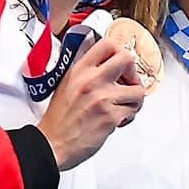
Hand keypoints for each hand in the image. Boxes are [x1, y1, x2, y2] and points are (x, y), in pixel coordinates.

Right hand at [39, 34, 146, 169]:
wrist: (51, 144)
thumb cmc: (58, 119)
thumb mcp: (66, 84)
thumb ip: (85, 71)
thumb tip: (103, 61)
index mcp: (79, 70)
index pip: (107, 44)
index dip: (120, 52)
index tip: (121, 65)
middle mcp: (91, 80)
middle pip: (127, 59)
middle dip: (133, 73)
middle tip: (128, 84)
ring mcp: (102, 98)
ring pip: (138, 90)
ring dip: (134, 100)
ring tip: (123, 106)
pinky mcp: (110, 117)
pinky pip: (132, 111)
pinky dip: (128, 117)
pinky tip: (117, 120)